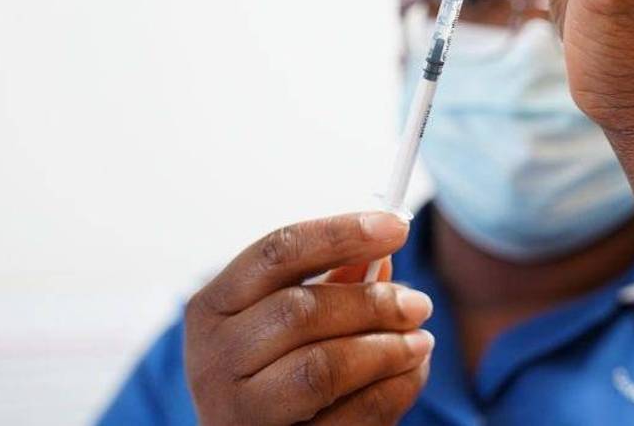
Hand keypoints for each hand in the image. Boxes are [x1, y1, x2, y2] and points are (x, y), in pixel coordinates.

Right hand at [184, 212, 433, 424]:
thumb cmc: (271, 372)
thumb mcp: (286, 322)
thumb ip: (331, 285)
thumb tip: (382, 252)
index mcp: (213, 307)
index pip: (277, 252)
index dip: (341, 234)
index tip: (397, 227)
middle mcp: (213, 359)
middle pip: (302, 311)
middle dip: (374, 303)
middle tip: (419, 303)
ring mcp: (238, 411)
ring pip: (322, 367)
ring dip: (386, 349)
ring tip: (421, 341)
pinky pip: (348, 417)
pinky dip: (392, 391)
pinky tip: (410, 375)